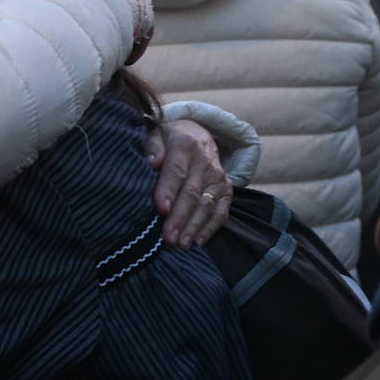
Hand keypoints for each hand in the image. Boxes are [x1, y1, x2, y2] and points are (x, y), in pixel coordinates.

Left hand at [146, 118, 230, 247]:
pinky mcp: (226, 190)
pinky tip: (198, 241)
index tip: (161, 209)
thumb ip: (153, 147)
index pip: (177, 170)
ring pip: (206, 205)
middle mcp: (205, 162)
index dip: (169, 190)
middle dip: (180, 217)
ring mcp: (218, 177)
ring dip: (194, 226)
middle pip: (192, 192)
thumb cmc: (169, 140)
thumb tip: (153, 162)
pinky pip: (221, 211)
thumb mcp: (157, 135)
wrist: (198, 135)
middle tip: (168, 238)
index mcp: (185, 145)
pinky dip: (211, 227)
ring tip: (181, 245)